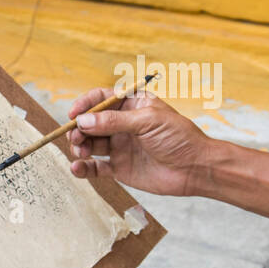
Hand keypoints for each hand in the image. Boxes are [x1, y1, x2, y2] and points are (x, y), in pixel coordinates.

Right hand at [66, 86, 214, 195]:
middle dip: (79, 128)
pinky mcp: (120, 168)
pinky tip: (77, 168)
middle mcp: (123, 124)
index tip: (73, 115)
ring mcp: (120, 146)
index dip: (84, 105)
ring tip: (80, 152)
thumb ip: (114, 121)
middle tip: (77, 137)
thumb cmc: (179, 137)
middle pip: (90, 122)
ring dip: (79, 146)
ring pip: (90, 144)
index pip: (101, 99)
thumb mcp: (147, 122)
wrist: (196, 168)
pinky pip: (95, 167)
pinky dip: (83, 167)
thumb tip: (83, 121)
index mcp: (132, 105)